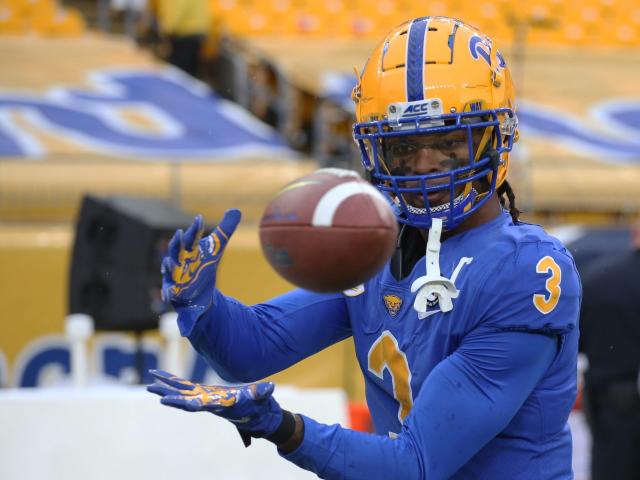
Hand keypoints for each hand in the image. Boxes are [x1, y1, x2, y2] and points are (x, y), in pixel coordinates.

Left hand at [147, 369, 282, 444]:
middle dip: (167, 394)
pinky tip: (162, 376)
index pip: (196, 405)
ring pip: (182, 393)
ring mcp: (205, 398)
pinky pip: (186, 386)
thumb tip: (269, 388)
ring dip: (166, 387)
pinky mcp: (206, 393)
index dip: (180, 402)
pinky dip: (174, 381)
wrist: (258, 414)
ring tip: (150, 382)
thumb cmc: (259, 407)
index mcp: (217, 405)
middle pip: (183, 399)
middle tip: (150, 388)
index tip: (165, 401)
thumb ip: (262, 394)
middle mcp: (207, 403)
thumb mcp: (261, 399)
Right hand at [161, 209, 240, 325]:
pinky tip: (168, 295)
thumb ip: (225, 230)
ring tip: (171, 263)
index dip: (196, 228)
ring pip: (169, 270)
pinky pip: (168, 292)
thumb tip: (236, 210)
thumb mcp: (217, 249)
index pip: (192, 237)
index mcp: (190, 249)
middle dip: (177, 243)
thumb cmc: (203, 265)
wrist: (199, 293)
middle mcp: (179, 260)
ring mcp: (174, 275)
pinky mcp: (173, 292)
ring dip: (169, 266)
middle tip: (180, 234)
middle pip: (176, 249)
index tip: (200, 218)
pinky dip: (167, 292)